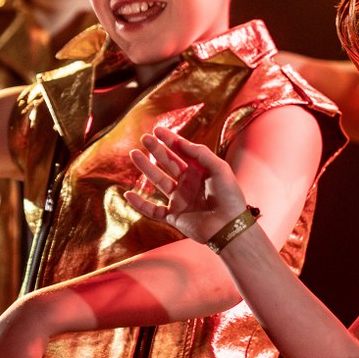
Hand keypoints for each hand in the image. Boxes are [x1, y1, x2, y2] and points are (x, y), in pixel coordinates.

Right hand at [125, 127, 250, 244]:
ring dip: (146, 168)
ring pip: (158, 182)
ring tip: (134, 154)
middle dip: (156, 150)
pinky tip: (128, 194)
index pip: (182, 152)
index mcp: (201, 171)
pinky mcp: (174, 216)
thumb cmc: (229, 197)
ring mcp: (180, 200)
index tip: (157, 130)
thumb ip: (200, 153)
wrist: (230, 227)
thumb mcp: (219, 169)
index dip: (170, 140)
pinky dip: (140, 204)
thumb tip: (180, 142)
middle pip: (169, 163)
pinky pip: (153, 210)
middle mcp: (188, 184)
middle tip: (144, 138)